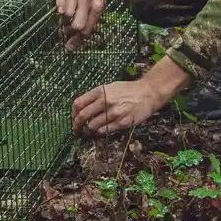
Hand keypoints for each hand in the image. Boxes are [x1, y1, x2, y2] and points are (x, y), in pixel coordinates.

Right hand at [56, 0, 104, 51]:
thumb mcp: (97, 3)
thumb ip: (90, 20)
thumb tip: (77, 40)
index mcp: (97, 5)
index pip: (87, 29)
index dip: (77, 40)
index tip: (70, 46)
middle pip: (77, 25)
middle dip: (69, 32)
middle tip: (65, 32)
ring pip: (66, 15)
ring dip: (63, 19)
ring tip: (65, 16)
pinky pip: (59, 4)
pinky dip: (59, 8)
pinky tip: (62, 6)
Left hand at [71, 57, 192, 137]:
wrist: (148, 93)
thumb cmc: (127, 90)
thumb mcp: (109, 87)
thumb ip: (95, 96)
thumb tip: (81, 109)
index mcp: (100, 91)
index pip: (78, 104)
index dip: (73, 114)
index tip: (74, 118)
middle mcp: (105, 101)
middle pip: (82, 116)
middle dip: (76, 126)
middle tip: (76, 130)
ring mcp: (113, 112)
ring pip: (92, 126)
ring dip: (88, 131)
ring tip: (89, 132)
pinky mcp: (122, 122)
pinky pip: (104, 131)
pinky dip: (100, 132)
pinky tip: (101, 131)